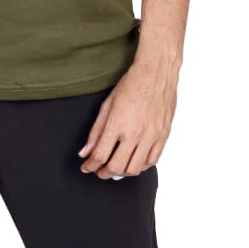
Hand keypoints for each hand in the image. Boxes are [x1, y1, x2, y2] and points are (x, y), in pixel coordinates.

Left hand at [77, 62, 177, 179]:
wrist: (155, 74)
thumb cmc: (130, 84)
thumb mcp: (107, 105)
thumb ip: (96, 131)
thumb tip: (85, 151)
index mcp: (117, 124)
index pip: (100, 155)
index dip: (90, 165)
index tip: (86, 167)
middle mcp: (134, 134)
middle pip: (117, 167)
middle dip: (104, 172)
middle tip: (99, 171)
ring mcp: (150, 137)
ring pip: (135, 169)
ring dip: (122, 172)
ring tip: (115, 168)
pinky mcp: (162, 137)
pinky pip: (151, 161)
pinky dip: (140, 166)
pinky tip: (133, 161)